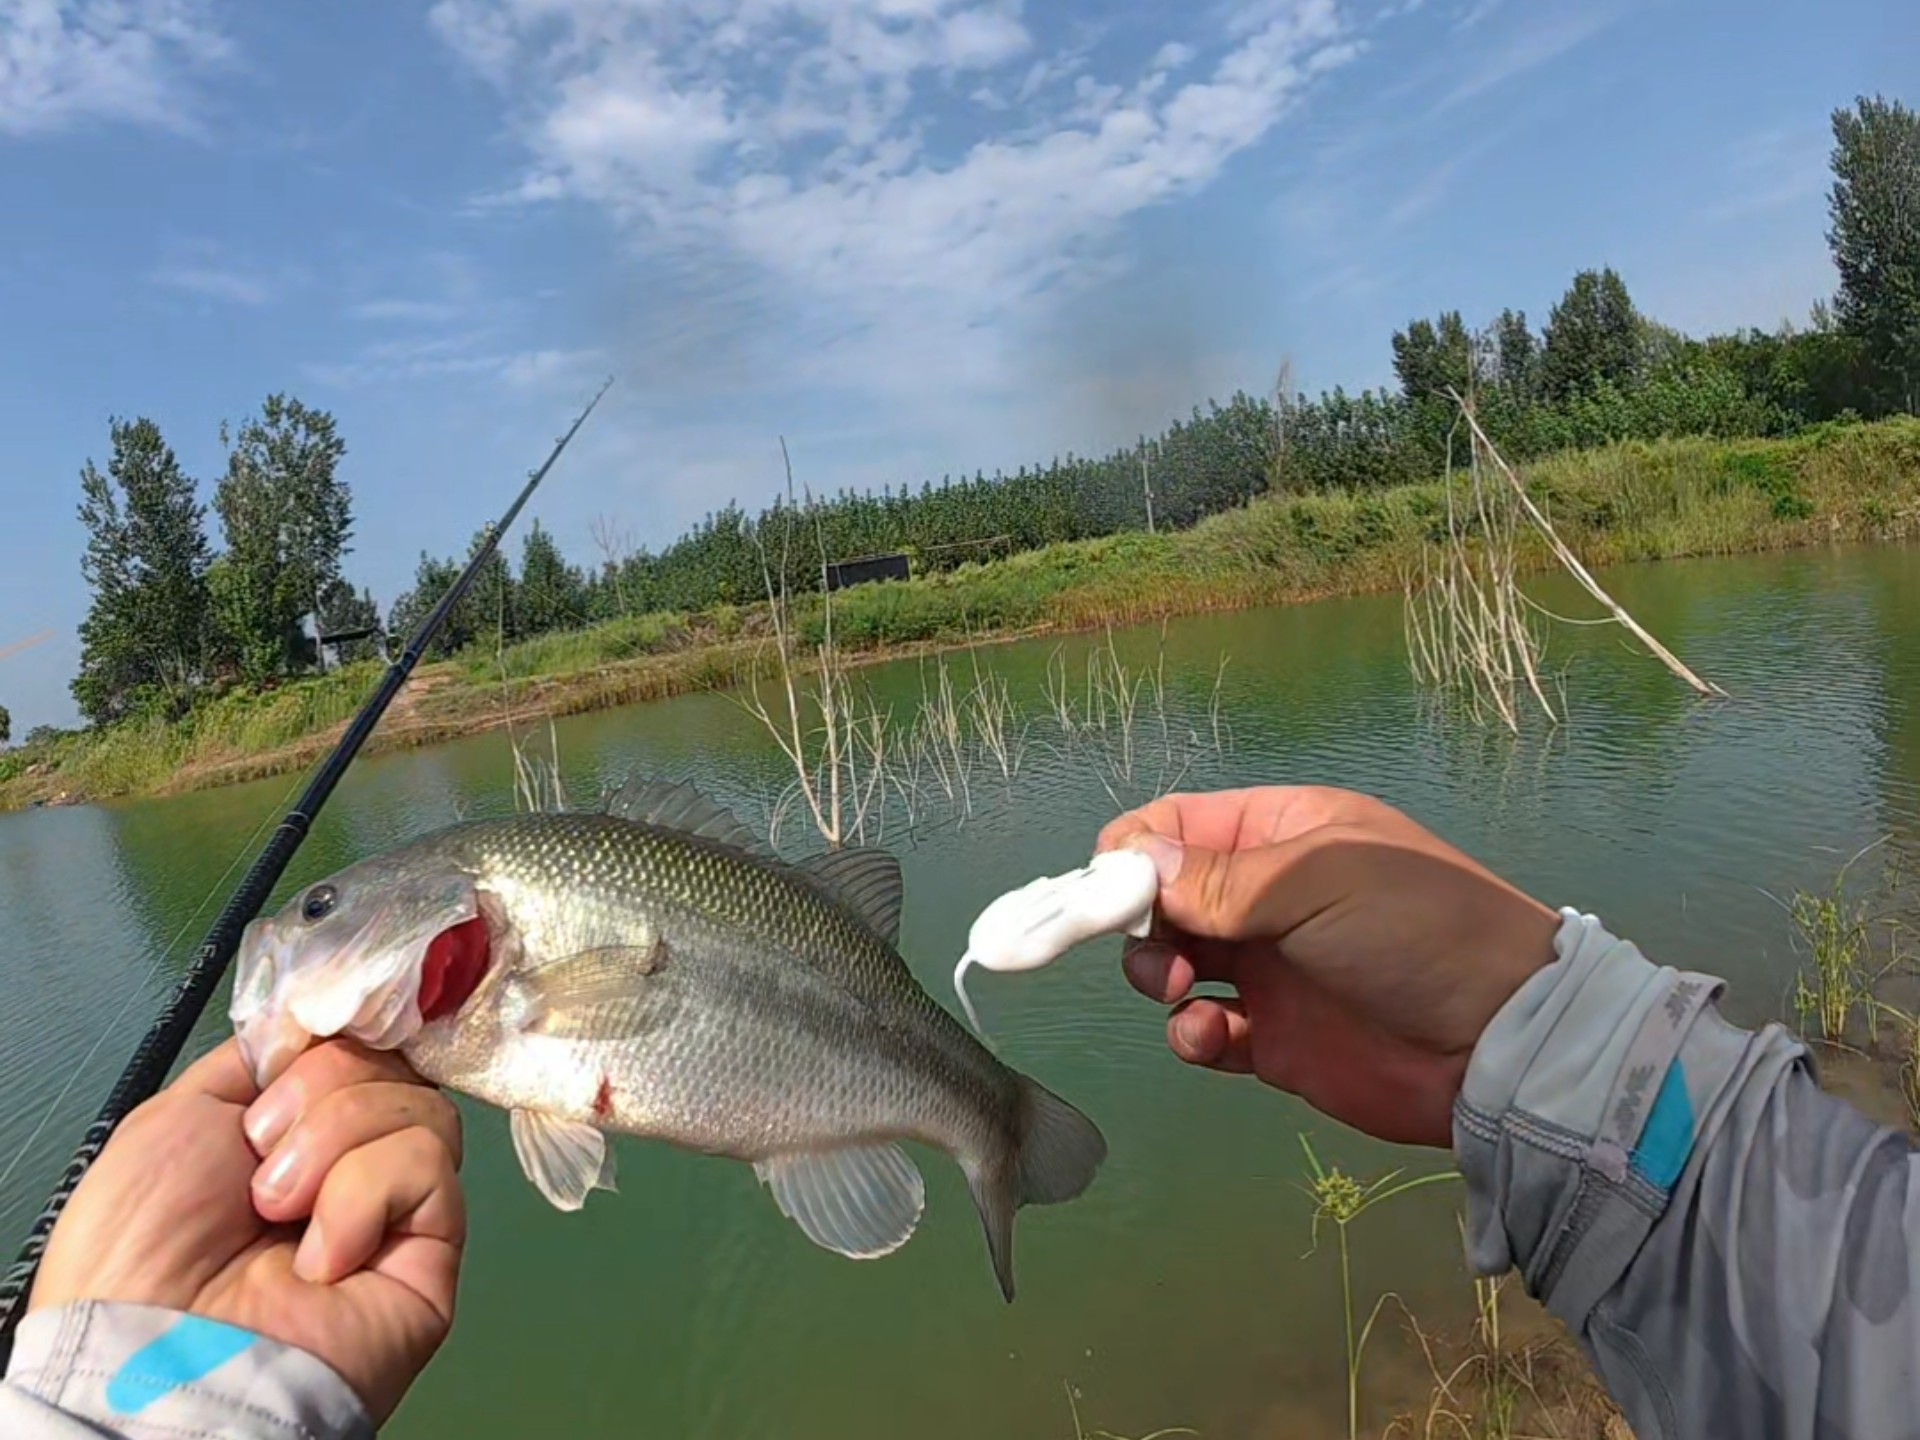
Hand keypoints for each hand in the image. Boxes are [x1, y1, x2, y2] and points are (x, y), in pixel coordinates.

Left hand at [29, 1037, 464, 1423]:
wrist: (161, 1343)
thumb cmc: (145, 1242)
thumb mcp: (180, 1113)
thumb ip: (258, 1060)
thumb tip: (321, 1021)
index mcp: (294, 1129)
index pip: (357, 1044)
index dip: (342, 1031)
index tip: (306, 1039)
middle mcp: (351, 1162)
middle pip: (390, 1064)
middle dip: (320, 1091)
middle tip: (261, 1153)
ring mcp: (396, 1205)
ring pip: (418, 1105)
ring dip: (335, 1140)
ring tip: (280, 1208)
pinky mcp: (432, 1247)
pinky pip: (427, 1163)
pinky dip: (363, 1193)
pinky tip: (320, 1254)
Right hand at [1098, 786, 1559, 1147]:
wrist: (1501, 1042)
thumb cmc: (1416, 930)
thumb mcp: (1317, 881)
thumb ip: (1218, 879)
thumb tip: (1130, 865)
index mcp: (1279, 834)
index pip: (1176, 827)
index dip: (1132, 854)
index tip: (1109, 892)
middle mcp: (1264, 897)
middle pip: (1161, 898)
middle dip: (1140, 923)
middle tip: (1162, 953)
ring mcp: (1269, 969)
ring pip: (1172, 965)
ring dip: (1157, 978)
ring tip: (1183, 993)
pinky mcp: (1275, 1039)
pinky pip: (1203, 1030)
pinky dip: (1189, 1034)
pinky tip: (1210, 1036)